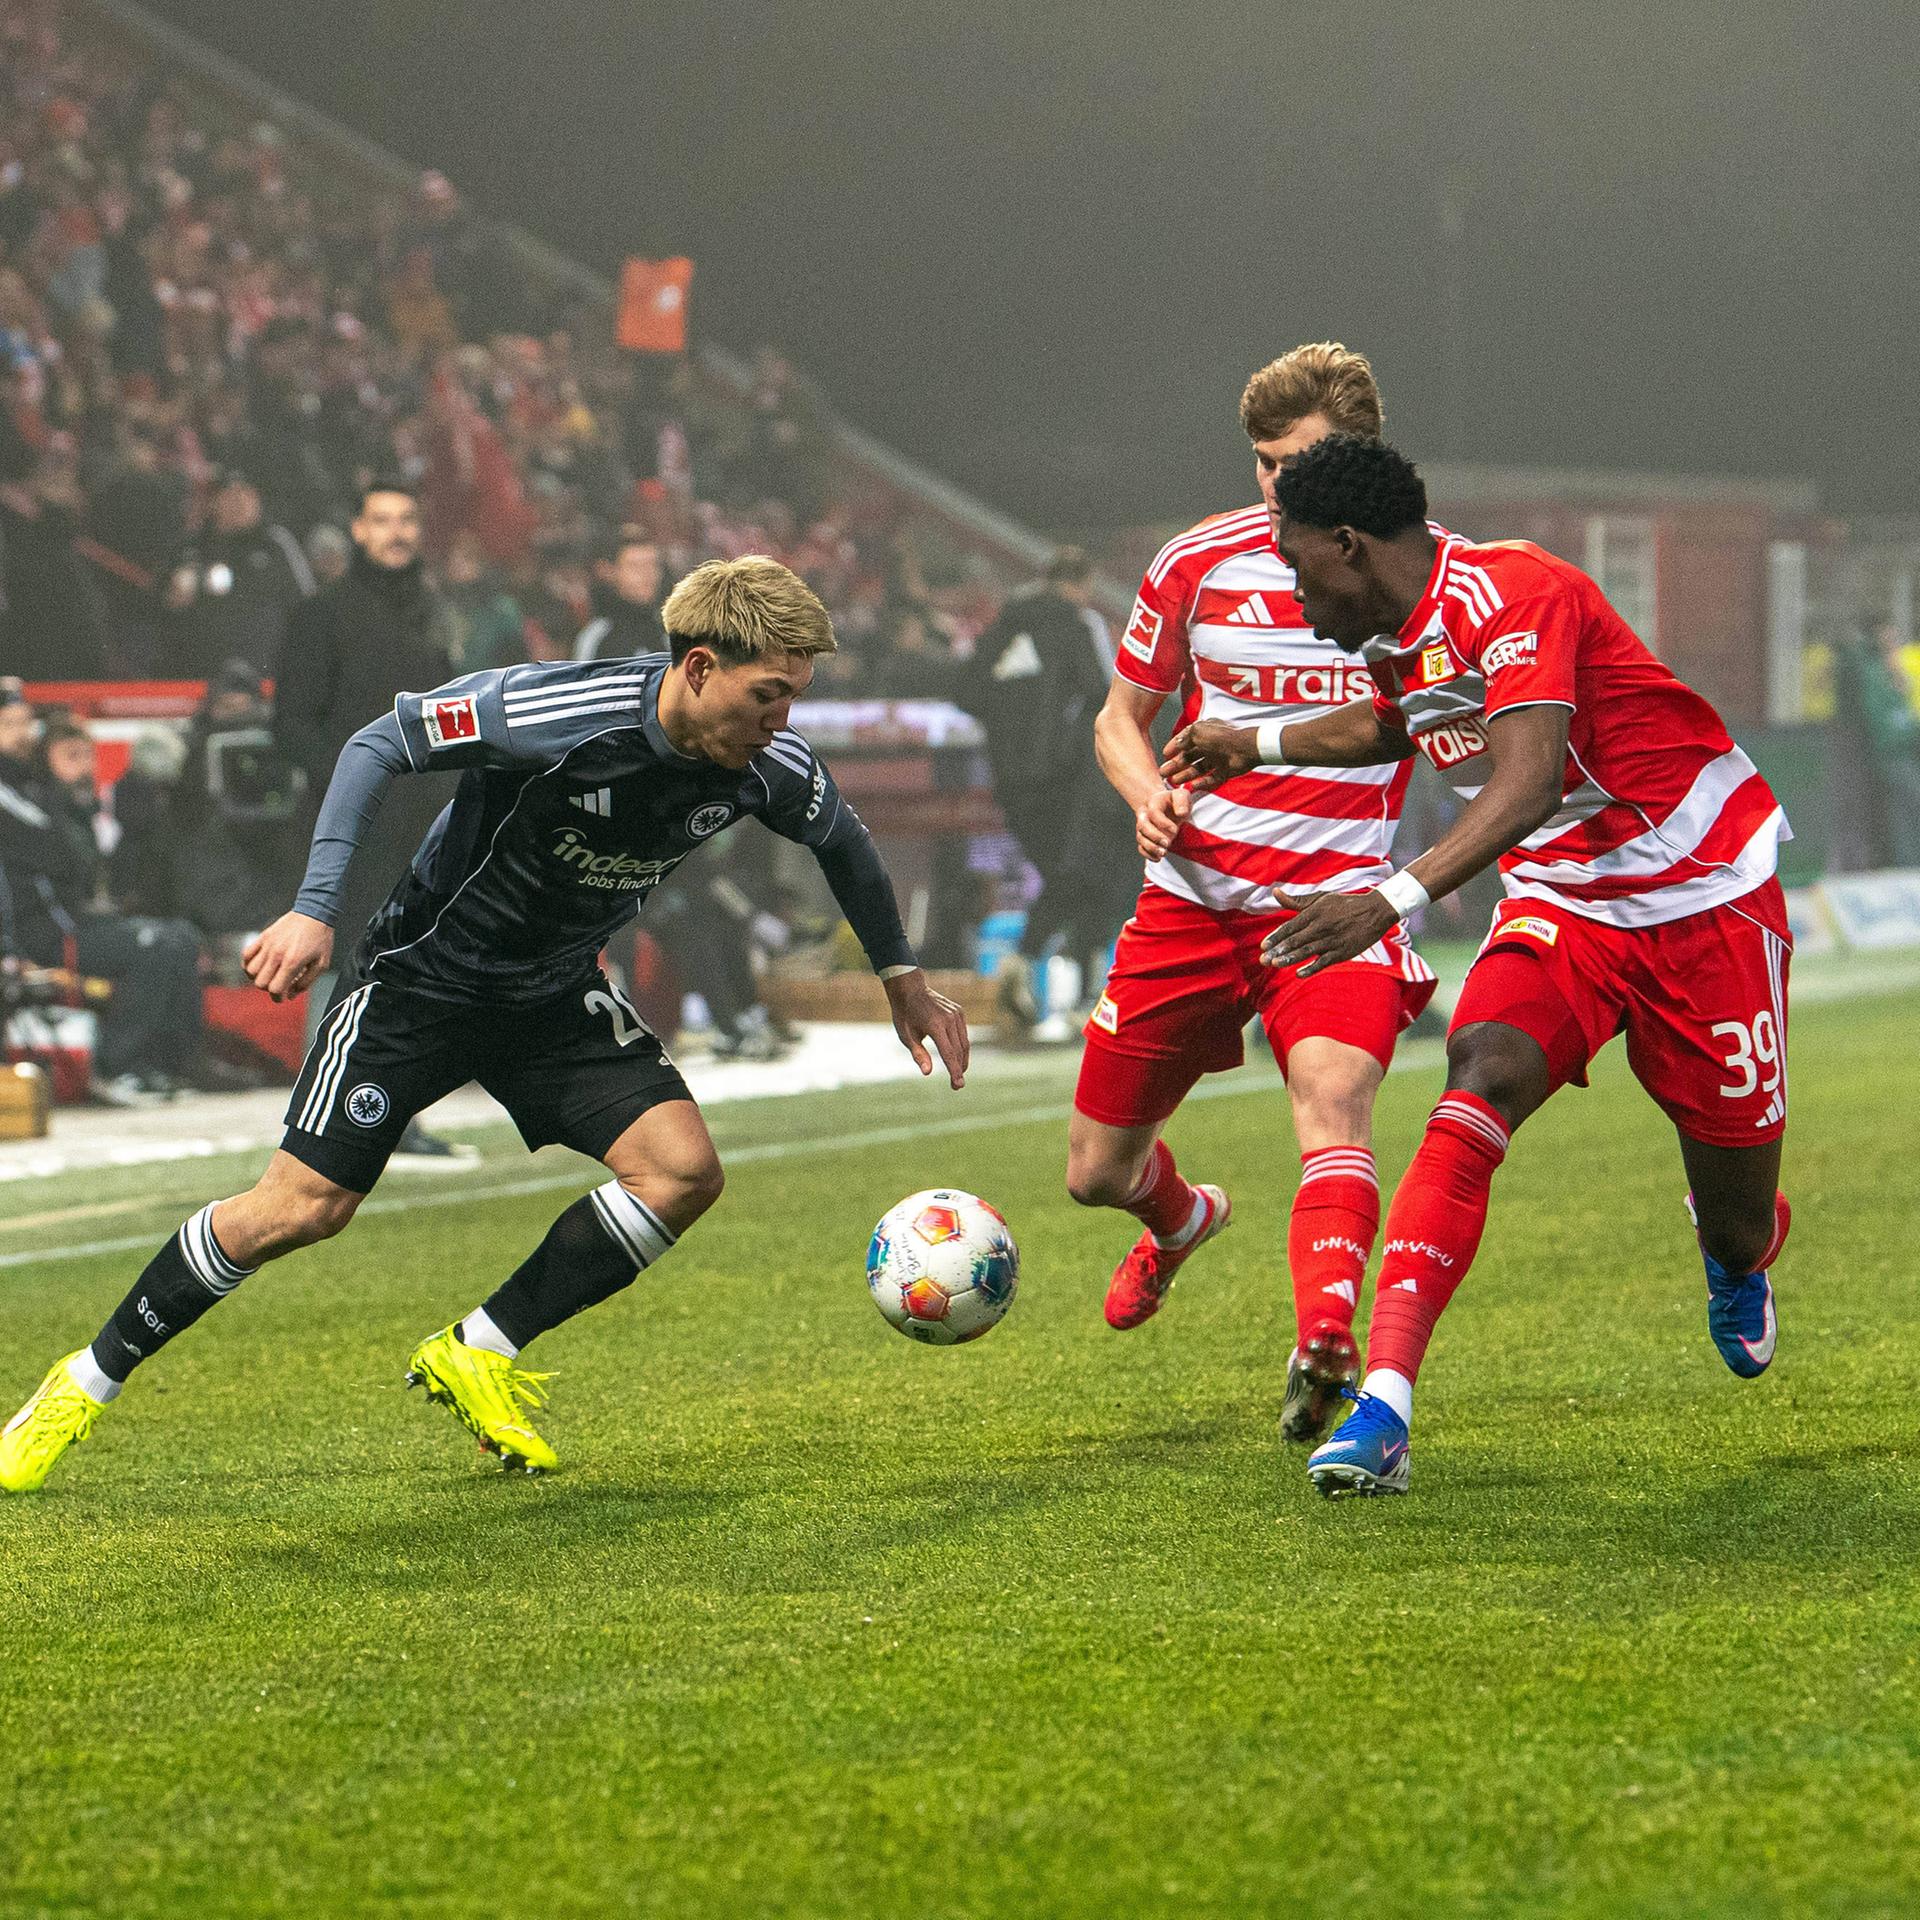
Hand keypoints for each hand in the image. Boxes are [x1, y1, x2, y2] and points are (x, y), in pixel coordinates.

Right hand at [243, 910, 334, 1001]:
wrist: (314, 913)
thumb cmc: (320, 939)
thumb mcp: (322, 963)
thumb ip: (306, 982)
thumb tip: (291, 995)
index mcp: (293, 962)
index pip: (275, 988)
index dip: (278, 998)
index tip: (282, 997)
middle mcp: (277, 954)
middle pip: (260, 982)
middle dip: (269, 989)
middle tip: (278, 985)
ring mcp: (268, 945)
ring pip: (250, 971)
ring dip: (258, 977)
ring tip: (269, 975)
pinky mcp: (263, 937)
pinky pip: (246, 955)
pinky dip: (248, 964)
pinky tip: (258, 966)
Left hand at [884, 969, 969, 1088]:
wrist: (911, 989)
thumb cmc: (905, 1015)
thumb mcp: (906, 1036)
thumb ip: (918, 1054)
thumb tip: (927, 1073)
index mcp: (935, 1025)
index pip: (949, 1053)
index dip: (954, 1071)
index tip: (958, 1085)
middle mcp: (949, 1019)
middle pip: (959, 1050)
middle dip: (959, 1069)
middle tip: (957, 1086)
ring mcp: (956, 1014)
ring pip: (964, 1043)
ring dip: (962, 1060)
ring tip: (958, 1073)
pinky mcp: (959, 1012)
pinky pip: (963, 1034)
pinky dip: (962, 1047)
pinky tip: (957, 1056)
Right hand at [1135, 785, 1189, 859]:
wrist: (1170, 807)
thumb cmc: (1177, 802)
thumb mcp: (1183, 795)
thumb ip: (1182, 801)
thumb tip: (1181, 813)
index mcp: (1153, 802)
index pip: (1153, 813)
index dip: (1163, 823)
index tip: (1175, 830)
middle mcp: (1144, 814)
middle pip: (1142, 826)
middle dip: (1154, 837)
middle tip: (1167, 843)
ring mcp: (1143, 827)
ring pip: (1141, 838)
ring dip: (1151, 847)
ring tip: (1164, 852)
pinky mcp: (1145, 838)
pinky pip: (1141, 847)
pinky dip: (1148, 854)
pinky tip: (1158, 858)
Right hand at [1161, 720, 1258, 793]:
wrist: (1245, 748)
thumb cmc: (1221, 737)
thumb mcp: (1197, 732)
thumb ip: (1184, 738)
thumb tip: (1176, 744)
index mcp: (1205, 732)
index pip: (1186, 739)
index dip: (1175, 746)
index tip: (1165, 754)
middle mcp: (1210, 745)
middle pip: (1190, 757)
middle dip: (1176, 765)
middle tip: (1164, 773)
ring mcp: (1218, 759)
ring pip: (1198, 769)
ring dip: (1185, 775)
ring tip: (1173, 782)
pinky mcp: (1225, 771)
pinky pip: (1211, 779)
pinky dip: (1202, 783)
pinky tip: (1191, 786)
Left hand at [1260, 889, 1398, 977]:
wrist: (1375, 911)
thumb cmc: (1344, 905)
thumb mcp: (1321, 899)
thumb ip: (1297, 900)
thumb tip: (1275, 892)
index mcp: (1314, 913)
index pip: (1291, 927)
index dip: (1276, 937)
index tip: (1263, 946)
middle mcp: (1321, 926)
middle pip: (1296, 940)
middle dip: (1278, 951)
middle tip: (1263, 960)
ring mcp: (1332, 940)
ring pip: (1307, 951)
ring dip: (1290, 959)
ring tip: (1275, 964)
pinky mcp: (1342, 952)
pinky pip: (1324, 962)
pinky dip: (1311, 968)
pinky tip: (1299, 974)